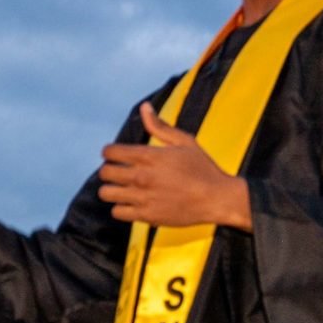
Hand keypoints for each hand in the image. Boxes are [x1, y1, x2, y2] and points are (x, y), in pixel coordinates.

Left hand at [99, 107, 252, 229]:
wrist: (217, 198)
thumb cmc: (202, 168)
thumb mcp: (184, 141)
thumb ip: (160, 126)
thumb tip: (144, 107)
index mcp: (149, 156)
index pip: (110, 152)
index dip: (110, 152)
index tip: (116, 155)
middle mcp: (142, 176)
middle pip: (104, 172)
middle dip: (109, 170)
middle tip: (120, 172)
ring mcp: (143, 197)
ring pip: (106, 193)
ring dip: (111, 190)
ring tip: (123, 189)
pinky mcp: (146, 215)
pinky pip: (117, 212)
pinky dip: (121, 208)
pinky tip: (131, 203)